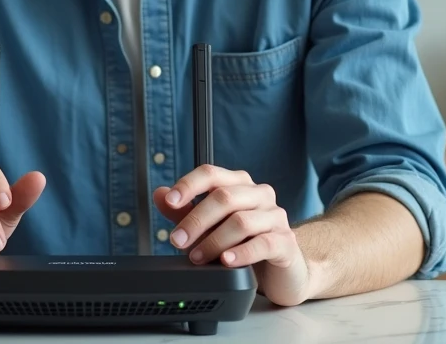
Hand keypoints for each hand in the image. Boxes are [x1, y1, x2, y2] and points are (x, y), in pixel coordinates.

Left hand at [153, 165, 310, 306]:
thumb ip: (186, 211)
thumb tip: (160, 194)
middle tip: (177, 240)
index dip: (189, 185)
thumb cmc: (243, 243)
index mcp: (239, 184)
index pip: (211, 174)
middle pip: (224, 197)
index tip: (170, 201)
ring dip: (213, 241)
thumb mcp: (209, 227)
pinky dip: (241, 253)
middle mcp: (259, 195)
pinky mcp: (286, 242)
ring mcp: (275, 217)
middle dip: (195, 220)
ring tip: (197, 257)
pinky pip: (263, 243)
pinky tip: (226, 261)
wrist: (280, 272)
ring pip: (241, 221)